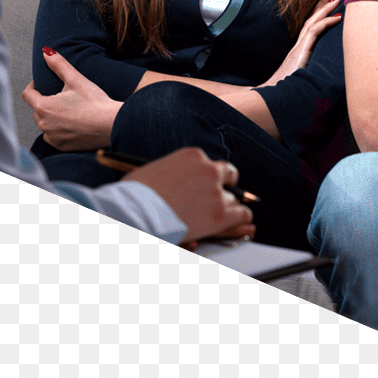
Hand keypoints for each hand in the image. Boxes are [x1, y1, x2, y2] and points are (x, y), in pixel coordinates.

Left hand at [21, 47, 122, 150]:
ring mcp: (52, 137)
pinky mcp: (62, 146)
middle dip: (44, 102)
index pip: (27, 94)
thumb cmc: (95, 101)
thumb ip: (59, 64)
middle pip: (36, 110)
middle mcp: (44, 124)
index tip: (42, 83)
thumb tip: (46, 52)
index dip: (33, 86)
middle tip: (61, 96)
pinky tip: (72, 123)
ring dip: (50, 117)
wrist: (111, 124)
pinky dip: (58, 130)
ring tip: (68, 110)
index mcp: (43, 107)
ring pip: (44, 124)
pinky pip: (53, 137)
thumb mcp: (76, 79)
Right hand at [121, 147, 255, 243]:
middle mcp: (208, 170)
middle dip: (222, 188)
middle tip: (217, 198)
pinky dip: (241, 218)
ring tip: (214, 217)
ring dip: (226, 207)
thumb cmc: (135, 195)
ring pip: (232, 199)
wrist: (136, 213)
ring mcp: (215, 192)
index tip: (207, 183)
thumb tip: (171, 180)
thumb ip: (173, 171)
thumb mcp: (156, 169)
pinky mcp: (219, 215)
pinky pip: (242, 214)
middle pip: (228, 176)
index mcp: (193, 156)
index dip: (210, 176)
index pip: (211, 163)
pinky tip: (238, 222)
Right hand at [261, 0, 341, 86]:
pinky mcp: (301, 52)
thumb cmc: (286, 91)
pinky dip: (325, 22)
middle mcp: (298, 45)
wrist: (272, 96)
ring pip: (313, 22)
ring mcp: (299, 48)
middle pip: (311, 18)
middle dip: (321, 3)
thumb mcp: (300, 78)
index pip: (310, 26)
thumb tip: (321, 72)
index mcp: (299, 50)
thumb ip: (308, 71)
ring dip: (325, 8)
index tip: (327, 1)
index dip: (318, 12)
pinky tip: (337, 17)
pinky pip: (314, 32)